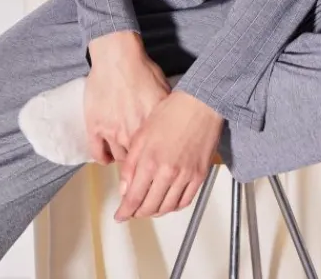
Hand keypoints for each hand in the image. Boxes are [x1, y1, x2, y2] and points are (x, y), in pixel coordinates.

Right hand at [83, 32, 170, 164]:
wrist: (117, 56)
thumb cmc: (141, 69)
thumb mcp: (164, 90)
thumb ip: (167, 112)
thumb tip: (175, 125)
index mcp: (151, 127)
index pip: (154, 157)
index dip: (155, 162)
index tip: (156, 164)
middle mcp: (132, 133)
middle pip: (137, 162)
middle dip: (140, 166)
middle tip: (141, 166)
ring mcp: (111, 132)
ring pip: (118, 158)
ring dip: (122, 160)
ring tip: (125, 159)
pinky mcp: (94, 127)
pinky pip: (97, 152)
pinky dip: (102, 158)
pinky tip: (107, 157)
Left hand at [115, 91, 223, 221]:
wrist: (200, 104)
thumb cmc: (171, 113)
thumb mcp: (142, 135)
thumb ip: (131, 164)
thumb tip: (125, 187)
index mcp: (150, 161)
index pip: (134, 198)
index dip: (125, 211)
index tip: (120, 215)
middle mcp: (167, 173)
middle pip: (150, 207)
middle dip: (138, 213)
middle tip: (133, 211)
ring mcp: (185, 176)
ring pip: (167, 208)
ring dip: (155, 212)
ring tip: (149, 208)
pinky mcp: (199, 176)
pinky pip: (185, 201)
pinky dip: (174, 207)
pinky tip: (168, 203)